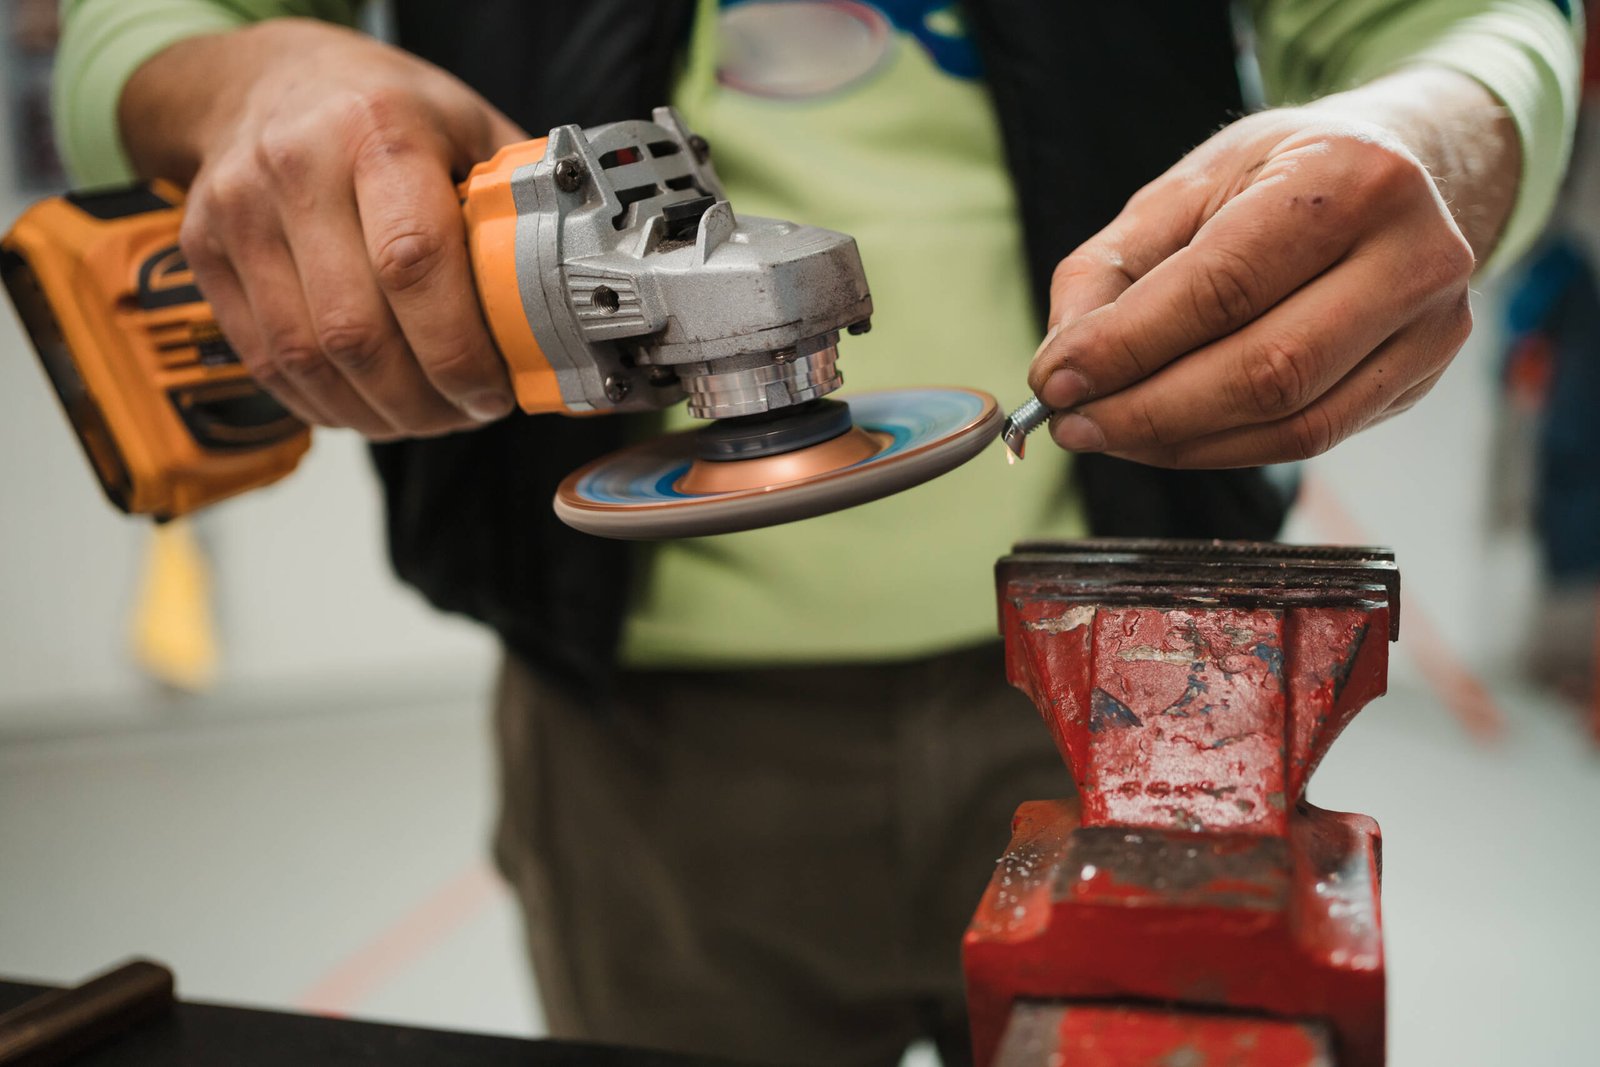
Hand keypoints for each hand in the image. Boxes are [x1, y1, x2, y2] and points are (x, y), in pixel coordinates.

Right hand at [121, 18, 526, 437]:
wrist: (267, 78)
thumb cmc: (385, 111)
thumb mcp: (468, 128)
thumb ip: (518, 210)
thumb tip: (577, 305)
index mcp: (377, 130)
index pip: (414, 262)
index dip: (457, 348)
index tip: (494, 387)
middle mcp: (296, 167)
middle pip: (356, 330)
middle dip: (424, 398)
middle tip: (468, 413)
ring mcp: (239, 212)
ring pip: (307, 358)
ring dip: (377, 413)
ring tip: (427, 416)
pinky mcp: (203, 252)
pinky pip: (267, 360)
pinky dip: (326, 402)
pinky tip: (371, 405)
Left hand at [1027, 68, 1518, 466]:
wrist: (1408, 167)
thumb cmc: (1282, 176)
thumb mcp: (1187, 187)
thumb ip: (1109, 270)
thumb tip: (1061, 365)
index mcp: (1347, 176)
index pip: (1221, 287)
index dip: (1127, 347)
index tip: (1053, 382)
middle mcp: (1410, 251)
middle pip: (1263, 369)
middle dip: (1146, 411)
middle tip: (1072, 425)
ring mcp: (1433, 323)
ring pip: (1290, 421)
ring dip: (1179, 441)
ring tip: (1108, 432)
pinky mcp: (1424, 377)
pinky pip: (1311, 437)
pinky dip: (1224, 448)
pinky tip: (1169, 437)